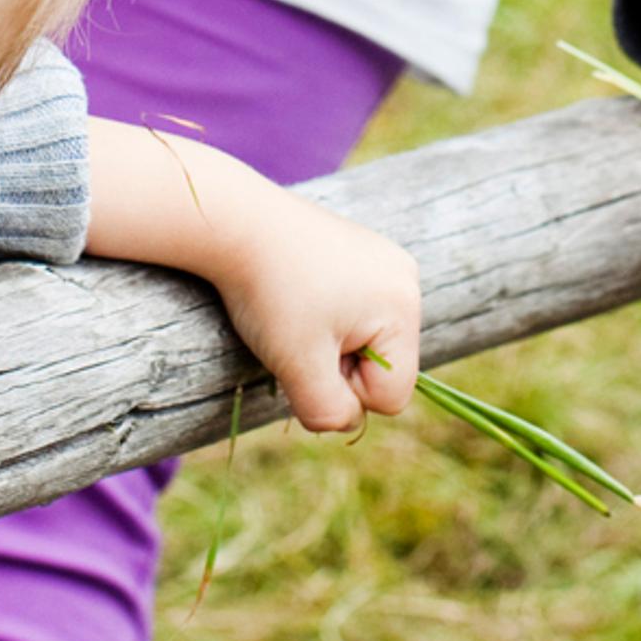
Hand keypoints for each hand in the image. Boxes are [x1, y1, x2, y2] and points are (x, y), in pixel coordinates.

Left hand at [83, 122, 421, 432]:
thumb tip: (347, 419)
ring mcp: (385, 259)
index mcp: (404, 307)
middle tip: (296, 332)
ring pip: (367, 340)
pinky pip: (355, 309)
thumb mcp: (298, 367)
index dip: (345, 392)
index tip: (307, 355)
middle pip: (383, 366)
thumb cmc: (269, 295)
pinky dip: (325, 315)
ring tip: (293, 310)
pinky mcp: (360, 249)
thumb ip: (329, 411)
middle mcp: (406, 278)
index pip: (392, 395)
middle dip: (339, 365)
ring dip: (329, 342)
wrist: (234, 221)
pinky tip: (295, 291)